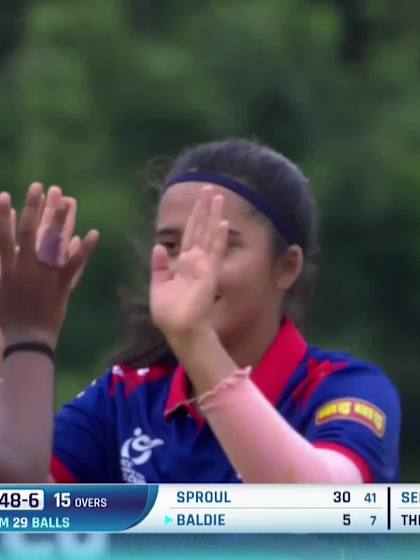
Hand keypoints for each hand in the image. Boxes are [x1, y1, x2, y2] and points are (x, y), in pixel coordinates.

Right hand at [0, 183, 98, 347]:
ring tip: (68, 200)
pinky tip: (93, 233)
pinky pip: (75, 265)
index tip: (6, 195)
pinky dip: (84, 249)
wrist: (27, 340)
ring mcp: (45, 276)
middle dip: (36, 208)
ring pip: (54, 243)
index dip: (3, 216)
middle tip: (42, 187)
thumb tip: (6, 244)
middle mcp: (25, 268)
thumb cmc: (7, 316)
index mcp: (6, 268)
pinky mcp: (62, 286)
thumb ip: (1, 265)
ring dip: (62, 220)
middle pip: (31, 232)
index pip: (3, 236)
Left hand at [150, 186, 227, 341]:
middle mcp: (196, 262)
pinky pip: (215, 252)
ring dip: (214, 216)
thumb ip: (159, 267)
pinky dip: (219, 238)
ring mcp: (204, 266)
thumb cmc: (169, 314)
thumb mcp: (158, 287)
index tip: (198, 200)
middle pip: (201, 229)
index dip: (193, 217)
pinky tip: (222, 222)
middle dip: (205, 209)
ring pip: (210, 235)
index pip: (189, 235)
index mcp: (184, 264)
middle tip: (210, 188)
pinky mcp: (210, 274)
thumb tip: (158, 247)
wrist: (179, 330)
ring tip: (219, 196)